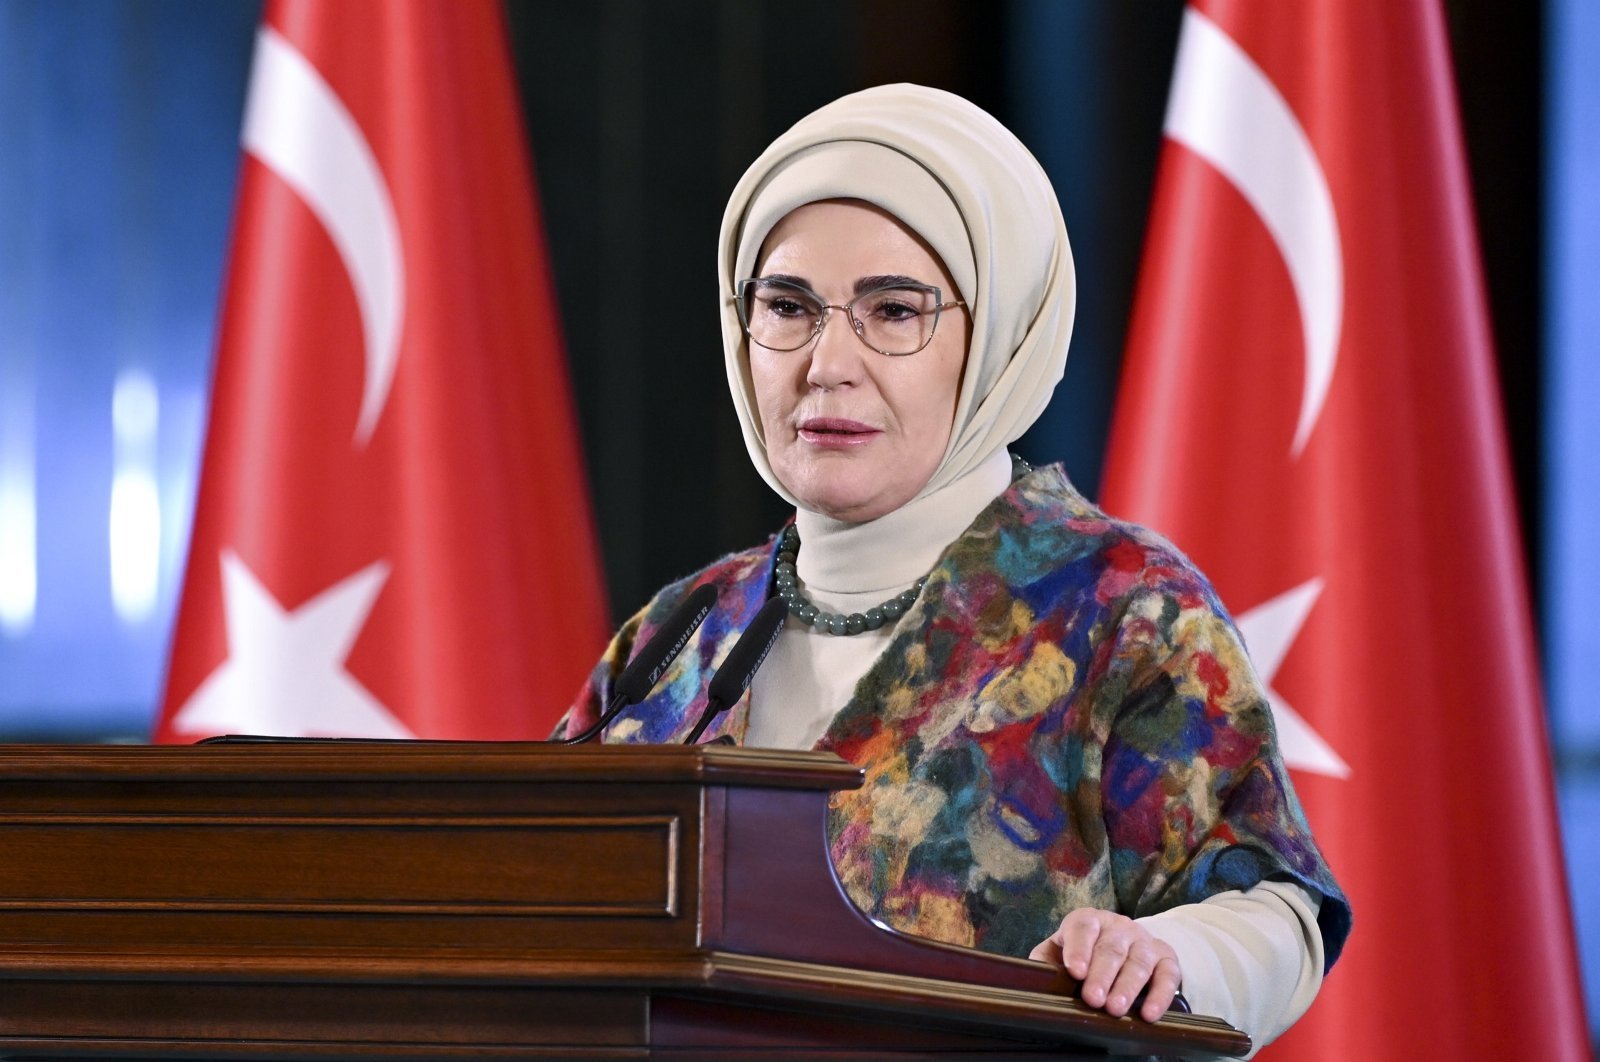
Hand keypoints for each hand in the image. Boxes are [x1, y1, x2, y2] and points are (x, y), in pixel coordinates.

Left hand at [1029, 908, 1181, 1022]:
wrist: (1127, 946)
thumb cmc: (1085, 953)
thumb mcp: (1061, 951)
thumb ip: (1046, 960)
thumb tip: (1034, 977)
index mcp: (1089, 920)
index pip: (1082, 927)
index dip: (1078, 949)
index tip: (1075, 971)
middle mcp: (1118, 926)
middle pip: (1111, 949)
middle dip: (1102, 975)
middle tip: (1093, 999)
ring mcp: (1144, 941)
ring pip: (1138, 962)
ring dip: (1127, 987)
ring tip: (1115, 1009)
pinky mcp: (1166, 958)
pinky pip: (1167, 975)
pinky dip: (1159, 995)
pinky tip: (1149, 1014)